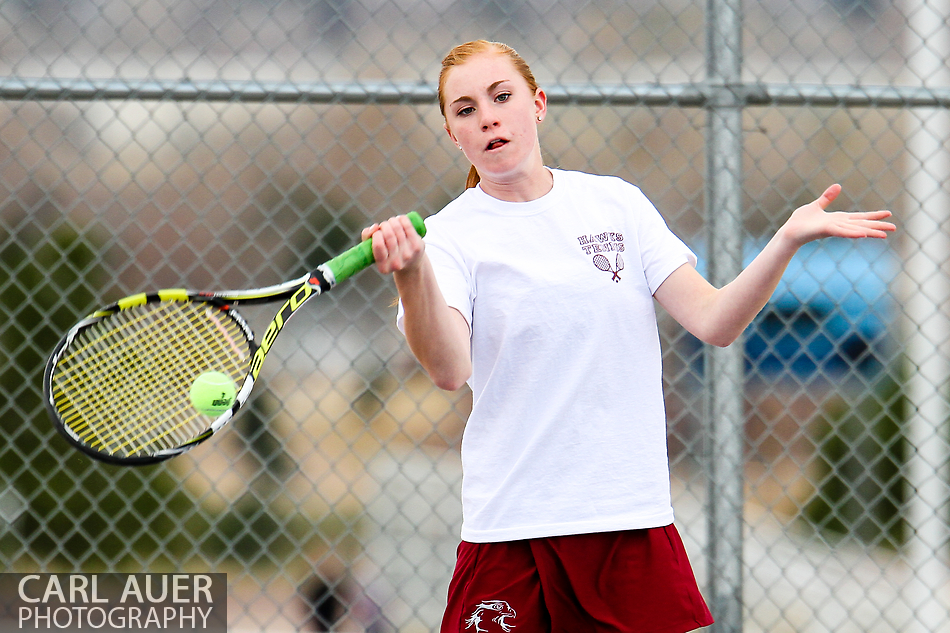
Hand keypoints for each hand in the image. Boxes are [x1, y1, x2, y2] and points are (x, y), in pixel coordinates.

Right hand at [361, 214, 425, 274]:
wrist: (411, 263)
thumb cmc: (388, 254)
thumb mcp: (374, 250)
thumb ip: (367, 237)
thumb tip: (375, 226)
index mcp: (383, 267)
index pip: (378, 245)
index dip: (376, 234)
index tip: (377, 232)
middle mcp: (397, 263)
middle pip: (388, 235)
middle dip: (384, 225)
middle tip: (384, 226)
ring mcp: (409, 254)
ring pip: (397, 228)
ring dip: (392, 221)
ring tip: (391, 223)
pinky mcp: (417, 246)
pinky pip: (408, 225)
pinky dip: (401, 219)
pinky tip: (399, 219)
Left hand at [780, 184, 895, 246]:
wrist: (789, 232)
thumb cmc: (800, 222)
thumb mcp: (815, 206)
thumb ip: (827, 197)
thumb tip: (838, 186)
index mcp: (838, 219)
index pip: (859, 217)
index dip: (873, 216)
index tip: (888, 214)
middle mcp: (839, 225)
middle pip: (862, 225)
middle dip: (878, 226)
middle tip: (895, 228)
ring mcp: (833, 229)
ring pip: (855, 230)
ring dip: (870, 232)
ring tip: (885, 234)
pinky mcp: (826, 230)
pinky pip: (841, 232)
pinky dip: (852, 233)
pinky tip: (863, 234)